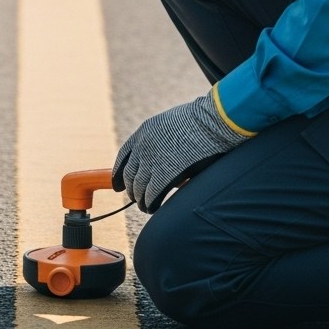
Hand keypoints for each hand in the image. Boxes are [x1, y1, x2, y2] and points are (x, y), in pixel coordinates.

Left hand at [112, 92, 252, 211]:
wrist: (211, 121)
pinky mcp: (166, 174)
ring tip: (144, 206)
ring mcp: (153, 160)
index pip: (123, 156)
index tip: (117, 184)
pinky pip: (152, 194)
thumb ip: (160, 140)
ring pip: (138, 187)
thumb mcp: (170, 124)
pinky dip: (150, 204)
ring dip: (140, 199)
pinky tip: (152, 208)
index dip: (118, 173)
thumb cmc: (198, 121)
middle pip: (129, 174)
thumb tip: (160, 157)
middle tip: (135, 198)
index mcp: (143, 132)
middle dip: (131, 189)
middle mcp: (143, 146)